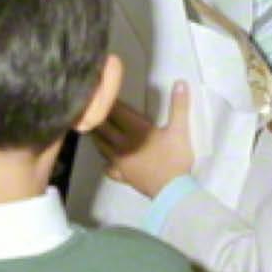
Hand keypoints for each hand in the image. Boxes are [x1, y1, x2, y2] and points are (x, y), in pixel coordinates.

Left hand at [92, 82, 193, 199]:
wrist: (172, 189)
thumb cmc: (175, 158)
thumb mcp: (180, 130)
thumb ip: (179, 106)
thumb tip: (180, 82)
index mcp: (134, 130)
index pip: (116, 112)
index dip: (109, 102)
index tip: (103, 93)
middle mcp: (121, 143)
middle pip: (104, 127)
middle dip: (98, 116)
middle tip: (91, 108)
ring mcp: (119, 161)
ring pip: (101, 146)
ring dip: (96, 136)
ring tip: (93, 128)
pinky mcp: (122, 175)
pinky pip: (108, 168)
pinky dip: (105, 162)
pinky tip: (106, 161)